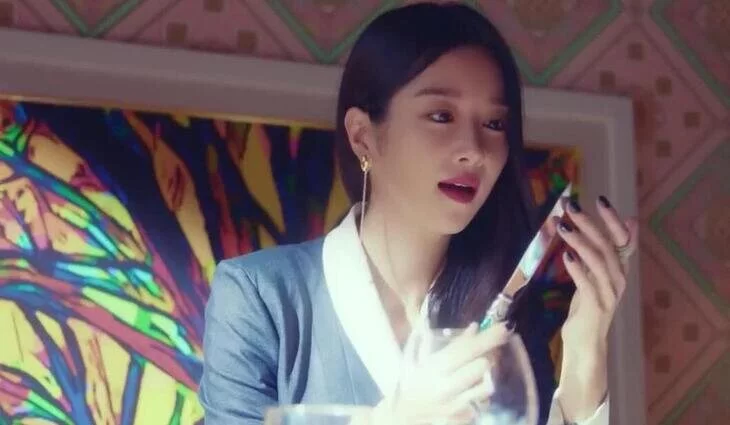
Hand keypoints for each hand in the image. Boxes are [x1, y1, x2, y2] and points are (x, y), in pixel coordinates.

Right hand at [372, 323, 510, 424]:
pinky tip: (471, 390)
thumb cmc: (412, 382)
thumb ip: (451, 343)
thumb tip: (476, 328)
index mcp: (434, 368)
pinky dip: (481, 393)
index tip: (504, 327)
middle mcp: (447, 387)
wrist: (404, 416)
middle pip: (483, 365)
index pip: (468, 349)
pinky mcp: (464, 418)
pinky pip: (483, 401)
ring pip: (487, 385)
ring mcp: (457, 406)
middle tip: (489, 351)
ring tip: (478, 372)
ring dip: (487, 376)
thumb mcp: (422, 358)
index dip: (489, 337)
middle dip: (488, 356)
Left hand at [554, 195, 637, 418]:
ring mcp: (609, 293)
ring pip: (598, 260)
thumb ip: (604, 250)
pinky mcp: (596, 307)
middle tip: (570, 206)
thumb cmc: (587, 306)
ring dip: (579, 240)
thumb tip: (626, 221)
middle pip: (606, 244)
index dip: (613, 219)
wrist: (585, 344)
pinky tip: (565, 255)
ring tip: (561, 225)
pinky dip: (577, 268)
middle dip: (588, 222)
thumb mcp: (595, 275)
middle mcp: (619, 278)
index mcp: (619, 269)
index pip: (623, 238)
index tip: (599, 198)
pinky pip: (588, 284)